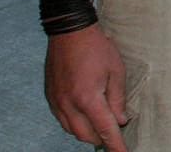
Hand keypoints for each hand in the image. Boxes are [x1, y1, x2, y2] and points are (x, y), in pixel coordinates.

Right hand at [44, 24, 129, 151]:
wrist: (69, 30)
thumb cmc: (96, 47)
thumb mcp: (116, 71)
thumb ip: (118, 99)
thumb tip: (120, 121)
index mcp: (87, 98)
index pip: (105, 130)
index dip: (115, 146)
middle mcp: (69, 104)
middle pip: (86, 135)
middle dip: (101, 139)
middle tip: (115, 135)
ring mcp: (57, 101)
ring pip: (72, 130)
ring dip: (87, 132)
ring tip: (100, 125)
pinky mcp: (50, 97)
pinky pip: (62, 120)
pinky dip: (75, 123)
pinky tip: (84, 115)